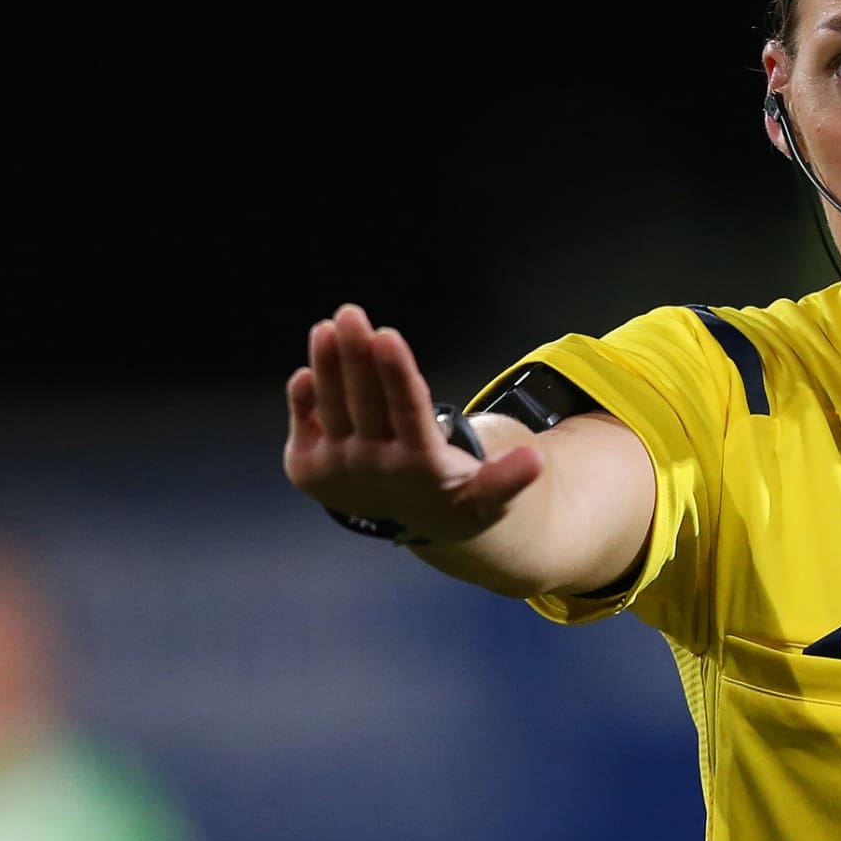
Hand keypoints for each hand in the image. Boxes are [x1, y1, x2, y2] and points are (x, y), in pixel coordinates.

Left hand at [283, 304, 544, 542]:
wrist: (413, 527)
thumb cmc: (456, 495)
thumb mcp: (487, 497)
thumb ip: (508, 479)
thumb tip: (537, 461)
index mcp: (420, 467)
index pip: (406, 411)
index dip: (395, 374)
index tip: (387, 335)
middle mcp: (374, 467)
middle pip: (364, 404)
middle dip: (356, 357)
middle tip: (350, 314)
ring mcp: (338, 467)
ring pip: (332, 409)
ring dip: (327, 367)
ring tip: (327, 328)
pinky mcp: (309, 466)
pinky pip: (305, 427)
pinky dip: (302, 402)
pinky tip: (304, 372)